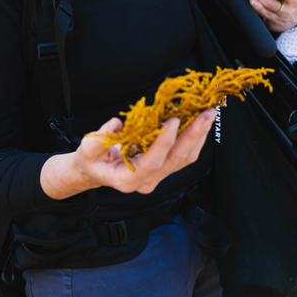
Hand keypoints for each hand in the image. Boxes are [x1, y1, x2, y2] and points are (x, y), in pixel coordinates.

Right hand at [40, 108, 216, 198]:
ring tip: (208, 115)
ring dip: (199, 136)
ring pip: (184, 160)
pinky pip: (183, 157)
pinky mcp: (163, 169)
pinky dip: (194, 139)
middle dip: (192, 136)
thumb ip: (101, 137)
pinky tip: (200, 123)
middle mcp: (146, 182)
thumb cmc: (91, 160)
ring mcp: (157, 178)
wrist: (94, 172)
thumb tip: (116, 123)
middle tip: (205, 114)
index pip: (151, 163)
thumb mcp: (88, 148)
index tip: (173, 121)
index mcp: (126, 179)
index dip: (164, 142)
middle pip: (175, 161)